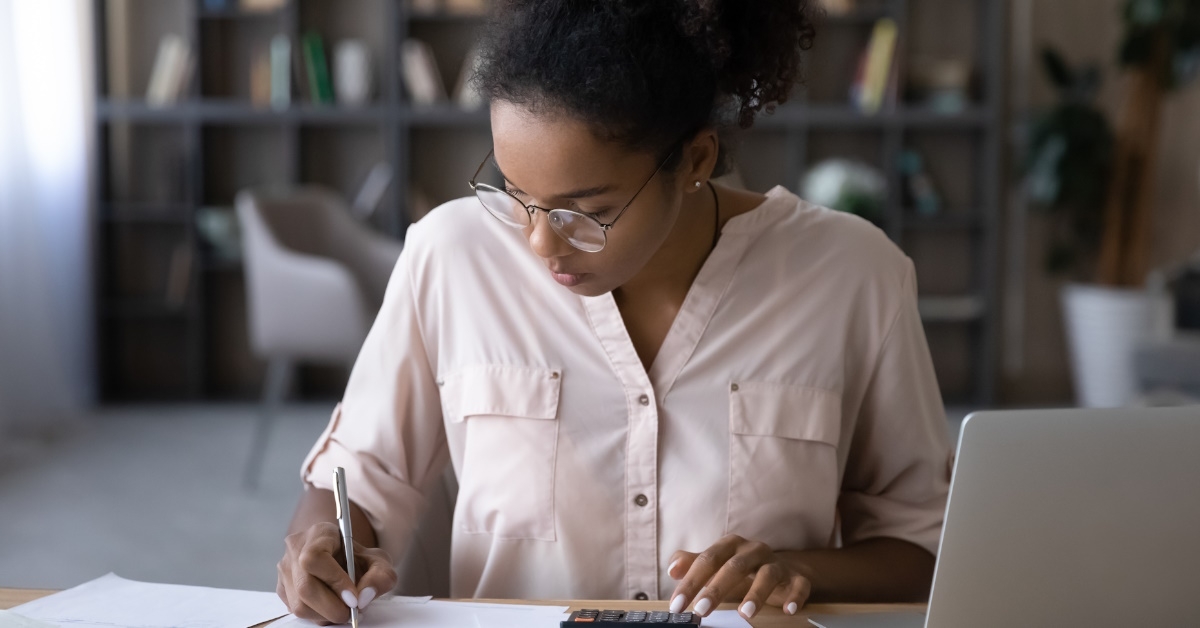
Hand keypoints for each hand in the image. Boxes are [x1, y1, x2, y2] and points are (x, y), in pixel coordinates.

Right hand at [277, 521, 397, 624]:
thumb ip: (380, 577)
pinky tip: (331, 608)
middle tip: (351, 612)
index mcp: (319, 533)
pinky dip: (317, 616)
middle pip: (305, 586)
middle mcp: (296, 548)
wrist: (343, 559)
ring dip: (324, 615)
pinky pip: (295, 610)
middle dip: (331, 607)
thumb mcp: (379, 562)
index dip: (334, 581)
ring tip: (343, 610)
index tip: (353, 598)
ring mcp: (285, 569)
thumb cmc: (358, 559)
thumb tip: (363, 597)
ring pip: (298, 604)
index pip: (315, 558)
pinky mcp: (282, 588)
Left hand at [667, 534, 811, 619]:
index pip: (707, 560)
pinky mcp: (796, 578)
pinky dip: (795, 596)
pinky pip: (798, 585)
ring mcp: (776, 563)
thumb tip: (672, 569)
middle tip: (701, 610)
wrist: (781, 568)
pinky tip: (788, 609)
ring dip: (756, 594)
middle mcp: (754, 550)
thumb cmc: (741, 568)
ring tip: (745, 613)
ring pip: (768, 574)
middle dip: (717, 588)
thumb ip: (693, 564)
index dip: (691, 582)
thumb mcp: (716, 565)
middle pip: (734, 566)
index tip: (677, 604)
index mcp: (731, 545)